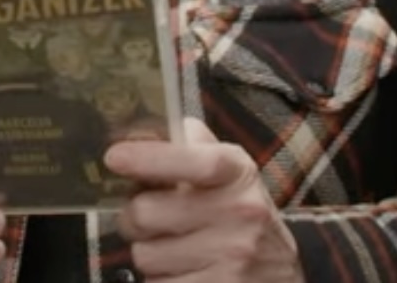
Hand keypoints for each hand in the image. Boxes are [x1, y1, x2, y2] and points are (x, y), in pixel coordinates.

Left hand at [105, 119, 304, 282]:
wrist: (282, 272)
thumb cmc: (244, 217)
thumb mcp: (232, 175)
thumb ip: (195, 147)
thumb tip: (148, 129)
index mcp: (237, 174)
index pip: (192, 160)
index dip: (150, 158)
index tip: (115, 157)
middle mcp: (239, 212)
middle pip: (146, 212)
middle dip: (133, 218)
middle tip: (145, 220)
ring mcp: (231, 256)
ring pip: (145, 254)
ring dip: (149, 254)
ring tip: (174, 249)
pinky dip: (161, 281)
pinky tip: (183, 272)